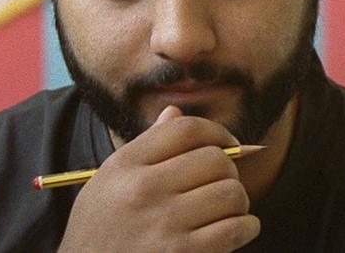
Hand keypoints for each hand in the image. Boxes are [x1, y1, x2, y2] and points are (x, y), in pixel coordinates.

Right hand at [58, 106, 260, 252]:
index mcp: (125, 165)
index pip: (185, 129)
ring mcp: (164, 223)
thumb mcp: (107, 182)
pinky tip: (237, 228)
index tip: (226, 144)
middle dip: (229, 170)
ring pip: (231, 192)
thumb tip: (175, 112)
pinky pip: (234, 228)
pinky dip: (246, 227)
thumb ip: (144, 147)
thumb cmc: (98, 231)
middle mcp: (144, 189)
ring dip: (238, 201)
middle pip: (214, 159)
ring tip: (226, 209)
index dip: (216, 132)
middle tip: (222, 183)